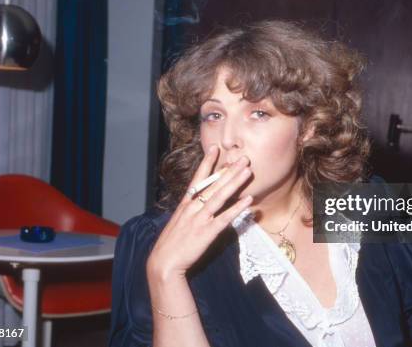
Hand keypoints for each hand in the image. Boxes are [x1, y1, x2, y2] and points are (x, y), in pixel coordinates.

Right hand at [146, 145, 252, 279]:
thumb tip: (200, 202)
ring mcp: (200, 219)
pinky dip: (237, 208)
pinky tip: (248, 200)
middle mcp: (193, 207)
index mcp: (185, 204)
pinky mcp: (207, 232)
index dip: (207, 163)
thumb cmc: (171, 244)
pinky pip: (225, 218)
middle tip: (243, 157)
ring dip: (235, 182)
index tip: (214, 148)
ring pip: (220, 196)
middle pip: (213, 184)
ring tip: (247, 171)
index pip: (198, 178)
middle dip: (229, 170)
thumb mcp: (178, 221)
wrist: (163, 263)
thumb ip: (190, 211)